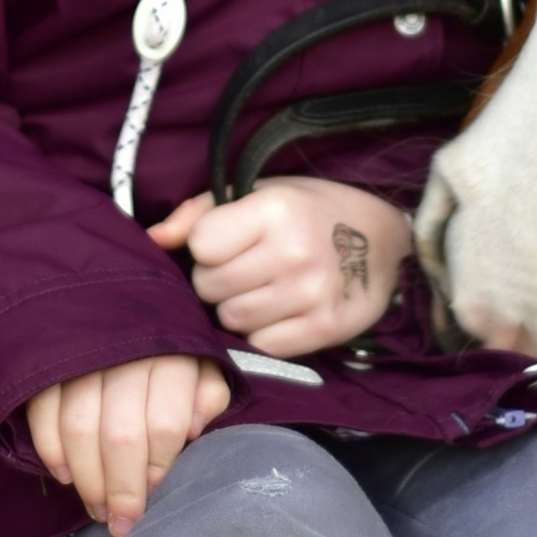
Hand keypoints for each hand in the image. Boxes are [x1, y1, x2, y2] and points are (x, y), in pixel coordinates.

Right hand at [25, 355, 231, 536]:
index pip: (165, 426)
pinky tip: (64, 474)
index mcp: (173, 356)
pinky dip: (51, 449)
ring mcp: (83, 354)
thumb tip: (195, 427)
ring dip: (87, 479)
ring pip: (80, 430)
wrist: (112, 294)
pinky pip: (43, 411)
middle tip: (121, 523)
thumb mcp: (200, 363)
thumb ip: (207, 394)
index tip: (154, 494)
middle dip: (121, 490)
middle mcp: (128, 354)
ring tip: (96, 507)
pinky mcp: (48, 357)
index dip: (158, 468)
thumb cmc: (163, 346)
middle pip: (122, 436)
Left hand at [146, 179, 410, 360]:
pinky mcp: (325, 327)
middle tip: (246, 269)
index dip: (207, 247)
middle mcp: (293, 251)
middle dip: (218, 281)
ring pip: (233, 320)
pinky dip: (265, 332)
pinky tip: (282, 310)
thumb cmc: (308, 211)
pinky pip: (264, 344)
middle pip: (211, 287)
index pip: (201, 246)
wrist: (383, 239)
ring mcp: (312, 293)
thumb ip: (199, 213)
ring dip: (239, 309)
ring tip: (264, 288)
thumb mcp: (258, 193)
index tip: (228, 243)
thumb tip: (153, 237)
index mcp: (274, 209)